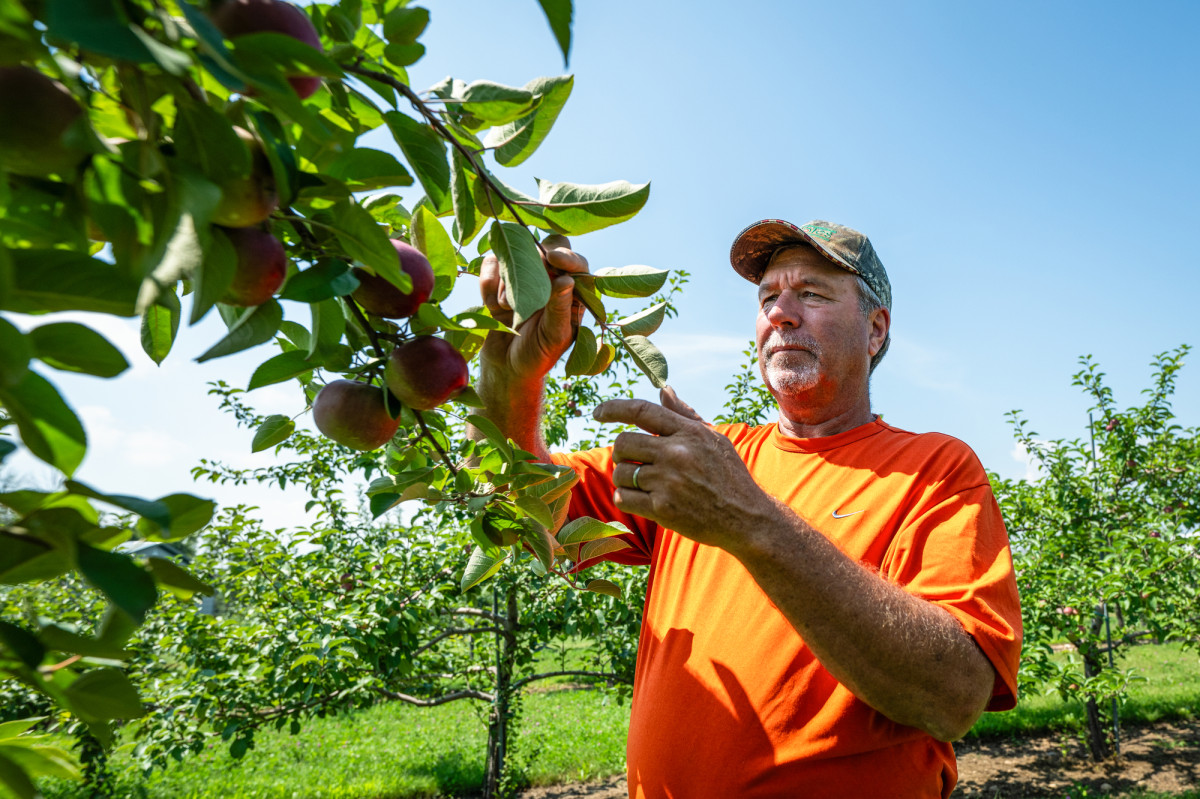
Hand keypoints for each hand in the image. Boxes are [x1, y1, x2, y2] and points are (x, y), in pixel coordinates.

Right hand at [478, 234, 588, 385]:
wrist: (504, 368)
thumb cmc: (536, 356)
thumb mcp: (553, 337)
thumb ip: (560, 309)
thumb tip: (566, 279)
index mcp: (574, 293)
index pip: (577, 263)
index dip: (566, 255)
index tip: (552, 258)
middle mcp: (551, 278)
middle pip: (545, 246)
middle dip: (532, 263)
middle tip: (520, 287)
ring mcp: (523, 275)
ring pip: (515, 252)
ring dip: (507, 280)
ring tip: (506, 308)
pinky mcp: (499, 277)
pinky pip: (490, 263)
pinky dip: (488, 283)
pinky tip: (492, 305)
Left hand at [594, 386, 773, 551]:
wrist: (747, 518)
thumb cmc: (729, 476)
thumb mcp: (713, 439)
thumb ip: (685, 415)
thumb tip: (663, 389)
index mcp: (688, 432)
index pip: (640, 410)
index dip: (613, 408)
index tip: (597, 413)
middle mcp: (676, 453)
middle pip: (623, 443)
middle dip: (622, 453)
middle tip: (634, 463)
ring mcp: (668, 481)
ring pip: (621, 472)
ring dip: (625, 479)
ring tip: (642, 485)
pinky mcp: (662, 508)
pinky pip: (623, 498)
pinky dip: (626, 499)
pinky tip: (641, 500)